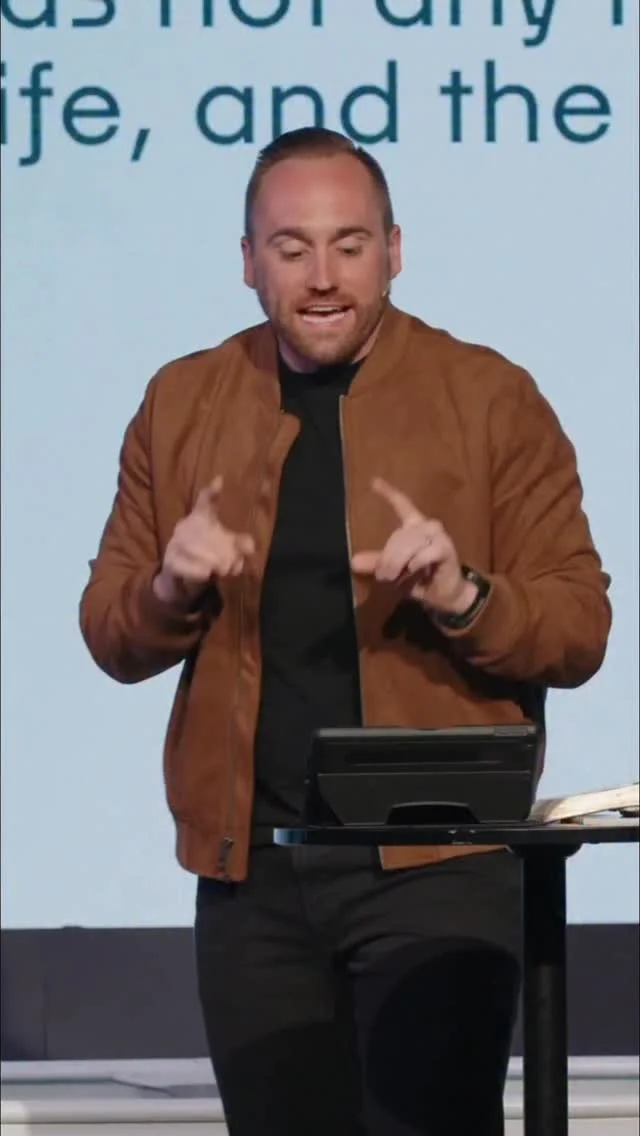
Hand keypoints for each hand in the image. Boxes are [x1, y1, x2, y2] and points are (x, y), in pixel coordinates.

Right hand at [153, 477, 254, 606]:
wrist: (179, 580)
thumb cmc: (206, 557)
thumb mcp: (228, 549)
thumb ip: (241, 545)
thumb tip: (250, 548)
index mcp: (199, 518)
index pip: (204, 502)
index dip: (211, 492)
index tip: (219, 481)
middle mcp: (184, 526)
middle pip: (209, 534)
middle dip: (225, 552)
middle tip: (231, 564)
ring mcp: (174, 543)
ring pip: (200, 552)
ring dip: (215, 564)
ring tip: (221, 570)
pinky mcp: (170, 561)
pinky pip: (188, 566)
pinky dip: (200, 572)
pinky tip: (207, 574)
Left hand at [350, 478, 477, 616]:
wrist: (443, 594)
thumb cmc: (420, 577)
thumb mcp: (394, 571)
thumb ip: (377, 563)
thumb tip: (354, 561)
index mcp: (413, 526)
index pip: (401, 504)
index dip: (389, 493)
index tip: (374, 482)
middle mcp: (426, 526)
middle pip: (399, 534)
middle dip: (388, 556)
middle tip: (382, 576)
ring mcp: (438, 536)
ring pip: (411, 542)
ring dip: (399, 561)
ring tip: (392, 577)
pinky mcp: (447, 549)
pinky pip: (428, 551)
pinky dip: (417, 562)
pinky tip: (412, 569)